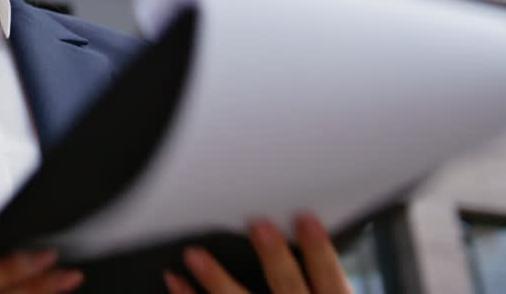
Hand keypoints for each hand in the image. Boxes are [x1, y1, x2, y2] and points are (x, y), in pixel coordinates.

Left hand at [163, 214, 351, 293]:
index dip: (319, 251)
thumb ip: (316, 282)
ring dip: (216, 280)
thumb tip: (293, 236)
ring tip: (195, 254)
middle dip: (274, 258)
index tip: (305, 219)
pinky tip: (174, 279)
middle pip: (288, 288)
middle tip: (258, 225)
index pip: (331, 283)